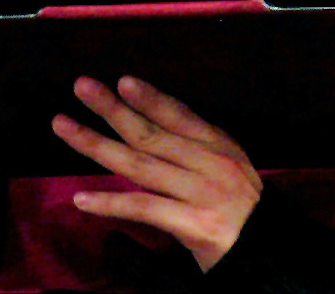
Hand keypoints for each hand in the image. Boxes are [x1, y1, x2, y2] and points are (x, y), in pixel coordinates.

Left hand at [53, 76, 261, 271]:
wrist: (270, 254)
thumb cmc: (241, 210)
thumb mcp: (226, 168)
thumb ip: (194, 148)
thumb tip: (149, 124)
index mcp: (219, 145)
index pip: (179, 115)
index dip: (150, 97)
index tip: (121, 81)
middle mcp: (210, 163)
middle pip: (151, 133)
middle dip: (112, 109)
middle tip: (82, 86)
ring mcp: (201, 193)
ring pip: (140, 165)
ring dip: (97, 145)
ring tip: (64, 127)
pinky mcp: (193, 224)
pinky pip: (144, 209)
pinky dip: (111, 203)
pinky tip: (82, 199)